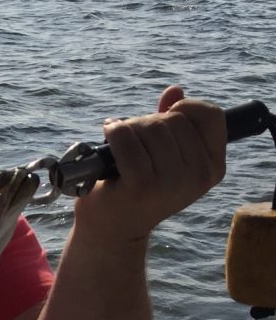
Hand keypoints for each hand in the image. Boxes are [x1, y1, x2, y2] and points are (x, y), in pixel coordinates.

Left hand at [74, 85, 225, 242]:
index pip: (211, 116)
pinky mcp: (141, 185)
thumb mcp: (163, 156)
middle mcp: (199, 176)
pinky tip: (106, 139)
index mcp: (213, 168)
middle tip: (132, 139)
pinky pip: (125, 137)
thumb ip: (173, 124)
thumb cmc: (137, 188)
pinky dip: (113, 132)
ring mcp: (171, 182)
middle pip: (173, 119)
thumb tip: (175, 91)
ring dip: (127, 128)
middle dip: (147, 121)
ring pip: (149, 126)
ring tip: (119, 146)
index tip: (165, 115)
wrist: (111, 228)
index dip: (185, 107)